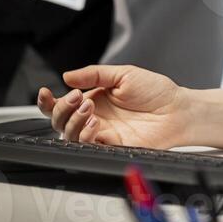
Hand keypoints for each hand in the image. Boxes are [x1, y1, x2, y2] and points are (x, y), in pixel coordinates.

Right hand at [38, 64, 191, 147]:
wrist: (177, 110)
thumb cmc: (155, 91)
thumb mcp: (122, 74)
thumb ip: (93, 75)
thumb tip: (67, 76)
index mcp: (93, 99)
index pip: (63, 104)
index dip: (48, 102)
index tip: (45, 92)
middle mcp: (94, 117)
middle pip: (59, 122)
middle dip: (61, 110)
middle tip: (76, 98)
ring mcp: (102, 133)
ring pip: (69, 135)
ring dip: (74, 120)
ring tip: (89, 107)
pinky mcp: (111, 147)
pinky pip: (88, 146)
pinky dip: (85, 134)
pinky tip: (95, 122)